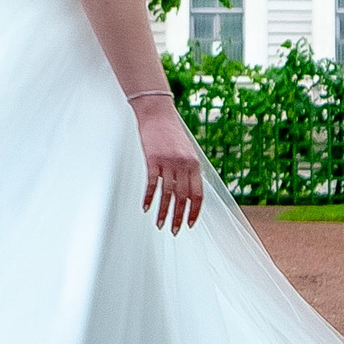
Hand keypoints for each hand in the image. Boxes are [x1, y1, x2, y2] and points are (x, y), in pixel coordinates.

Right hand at [135, 100, 203, 231]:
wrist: (157, 113)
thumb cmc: (171, 132)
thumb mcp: (187, 151)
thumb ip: (189, 171)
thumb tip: (189, 193)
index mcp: (194, 164)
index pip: (197, 194)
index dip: (194, 211)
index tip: (189, 224)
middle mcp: (183, 164)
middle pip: (182, 197)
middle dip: (178, 216)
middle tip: (174, 230)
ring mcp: (168, 161)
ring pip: (166, 193)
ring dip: (163, 211)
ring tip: (160, 224)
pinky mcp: (152, 159)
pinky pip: (151, 183)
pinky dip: (148, 197)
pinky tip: (146, 207)